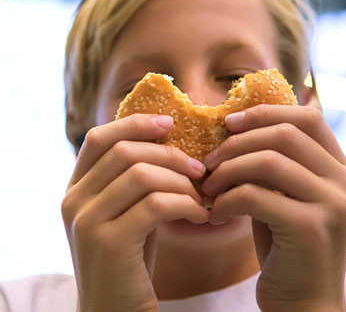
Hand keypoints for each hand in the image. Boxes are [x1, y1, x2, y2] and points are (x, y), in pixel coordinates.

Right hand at [62, 114, 208, 311]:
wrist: (115, 311)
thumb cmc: (129, 258)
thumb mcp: (127, 211)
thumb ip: (134, 180)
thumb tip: (168, 142)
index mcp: (76, 188)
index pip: (99, 138)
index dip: (135, 124)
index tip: (169, 123)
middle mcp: (74, 200)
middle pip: (125, 152)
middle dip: (170, 155)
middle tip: (199, 168)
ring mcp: (87, 221)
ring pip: (142, 175)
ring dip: (181, 182)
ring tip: (201, 197)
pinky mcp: (109, 243)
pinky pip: (155, 205)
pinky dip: (185, 205)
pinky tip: (201, 217)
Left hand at [202, 105, 345, 311]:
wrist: (303, 302)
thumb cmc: (285, 246)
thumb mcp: (281, 197)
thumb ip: (268, 166)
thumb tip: (231, 134)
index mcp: (339, 168)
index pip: (307, 118)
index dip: (265, 114)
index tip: (229, 124)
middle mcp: (345, 181)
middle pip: (283, 134)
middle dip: (236, 144)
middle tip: (209, 162)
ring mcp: (334, 204)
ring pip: (267, 161)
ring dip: (227, 171)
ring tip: (208, 188)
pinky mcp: (312, 229)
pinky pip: (254, 196)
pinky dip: (226, 200)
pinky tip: (215, 215)